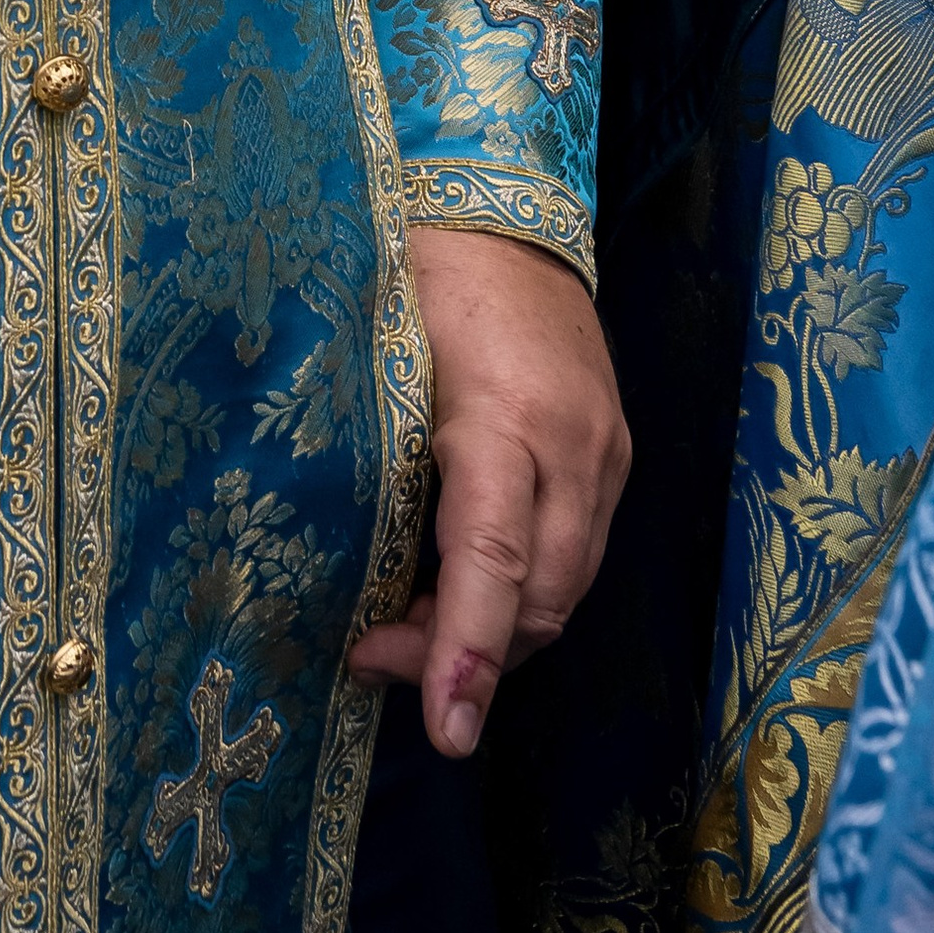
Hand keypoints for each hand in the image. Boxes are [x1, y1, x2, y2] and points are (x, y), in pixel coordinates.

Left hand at [346, 226, 629, 758]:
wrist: (504, 205)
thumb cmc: (417, 267)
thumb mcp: (381, 351)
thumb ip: (372, 449)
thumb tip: (320, 550)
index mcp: (504, 414)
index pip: (493, 557)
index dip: (466, 648)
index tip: (446, 727)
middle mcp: (573, 446)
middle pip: (539, 597)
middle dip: (464, 655)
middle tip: (373, 658)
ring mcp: (605, 454)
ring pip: (565, 589)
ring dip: (496, 632)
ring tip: (408, 635)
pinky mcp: (613, 455)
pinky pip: (577, 554)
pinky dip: (523, 590)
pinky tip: (462, 588)